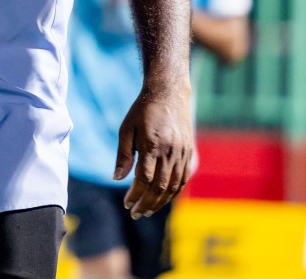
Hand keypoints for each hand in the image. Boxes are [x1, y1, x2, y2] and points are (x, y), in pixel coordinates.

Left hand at [115, 84, 193, 218]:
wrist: (168, 93)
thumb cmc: (142, 110)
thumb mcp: (126, 129)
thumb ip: (123, 155)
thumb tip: (116, 179)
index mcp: (153, 145)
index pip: (144, 179)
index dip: (135, 195)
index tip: (126, 203)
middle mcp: (170, 151)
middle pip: (160, 187)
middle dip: (147, 204)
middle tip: (136, 214)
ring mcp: (182, 152)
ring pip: (173, 186)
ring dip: (161, 202)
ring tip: (147, 210)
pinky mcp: (189, 152)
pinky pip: (183, 178)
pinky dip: (173, 191)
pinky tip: (163, 198)